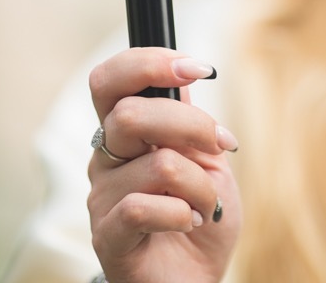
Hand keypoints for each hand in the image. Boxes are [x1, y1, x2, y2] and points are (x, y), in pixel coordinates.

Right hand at [87, 48, 240, 282]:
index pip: (110, 80)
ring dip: (201, 185)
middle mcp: (106, 158)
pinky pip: (142, 208)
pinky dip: (183, 212)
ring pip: (158, 164)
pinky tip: (191, 222)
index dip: (149, 63)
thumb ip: (189, 121)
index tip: (199, 69)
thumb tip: (183, 79)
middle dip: (192, 125)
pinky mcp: (107, 237)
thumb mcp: (208, 160)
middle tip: (223, 146)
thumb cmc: (200, 215)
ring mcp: (102, 198)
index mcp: (125, 132)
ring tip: (207, 205)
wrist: (195, 277)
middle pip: (131, 114)